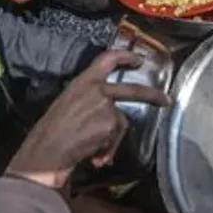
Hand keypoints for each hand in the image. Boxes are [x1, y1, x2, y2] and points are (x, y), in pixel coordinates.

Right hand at [6, 50, 169, 188]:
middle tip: (165, 100)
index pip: (107, 59)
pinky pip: (115, 138)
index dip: (125, 56)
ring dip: (111, 139)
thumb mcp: (68, 102)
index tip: (139, 59)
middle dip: (152, 95)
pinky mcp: (110, 123)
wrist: (47, 149)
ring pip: (120, 122)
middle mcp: (97, 89)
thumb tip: (109, 112)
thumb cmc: (51, 130)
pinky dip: (108, 149)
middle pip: (132, 90)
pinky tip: (94, 156)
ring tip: (95, 151)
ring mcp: (105, 106)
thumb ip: (89, 99)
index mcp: (84, 81)